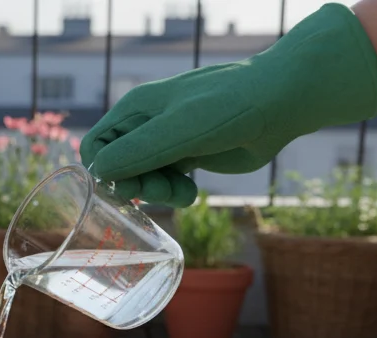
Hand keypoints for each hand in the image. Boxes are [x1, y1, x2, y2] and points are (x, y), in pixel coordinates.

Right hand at [79, 4, 376, 206]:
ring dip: (158, 193)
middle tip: (161, 191)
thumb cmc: (229, 107)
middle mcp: (147, 125)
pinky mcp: (190, 155)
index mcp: (135, 110)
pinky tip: (193, 192)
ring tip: (183, 193)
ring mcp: (169, 141)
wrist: (280, 103)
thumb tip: (99, 173)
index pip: (96, 146)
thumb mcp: (178, 130)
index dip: (104, 171)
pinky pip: (168, 183)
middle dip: (136, 186)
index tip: (127, 187)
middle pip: (119, 167)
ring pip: (144, 179)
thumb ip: (136, 152)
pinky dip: (176, 194)